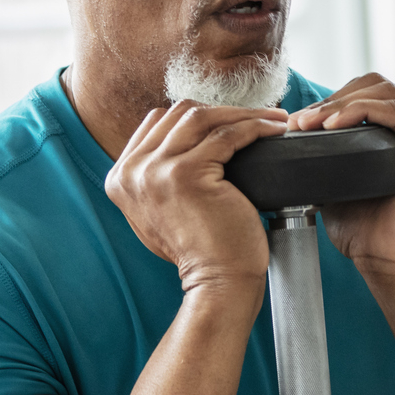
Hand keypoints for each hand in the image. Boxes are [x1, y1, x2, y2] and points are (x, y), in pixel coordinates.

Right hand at [106, 101, 288, 292]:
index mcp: (121, 178)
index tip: (231, 120)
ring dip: (243, 113)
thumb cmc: (202, 249)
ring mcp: (155, 171)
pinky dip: (256, 127)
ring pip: (202, 117)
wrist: (217, 283)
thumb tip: (181, 137)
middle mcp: (131, 172)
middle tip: (260, 116)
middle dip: (223, 110)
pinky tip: (274, 130)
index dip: (199, 115)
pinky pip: (228, 135)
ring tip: (273, 119)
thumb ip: (158, 175)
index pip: (159, 122)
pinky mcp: (186, 174)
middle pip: (179, 114)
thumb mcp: (163, 209)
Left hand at [287, 74, 394, 281]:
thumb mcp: (338, 182)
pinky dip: (362, 111)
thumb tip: (288, 132)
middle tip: (299, 122)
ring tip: (309, 124)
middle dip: (333, 98)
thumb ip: (326, 154)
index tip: (296, 122)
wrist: (390, 265)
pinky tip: (334, 125)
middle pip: (376, 84)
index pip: (368, 93)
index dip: (331, 99)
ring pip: (384, 93)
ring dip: (341, 103)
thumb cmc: (367, 230)